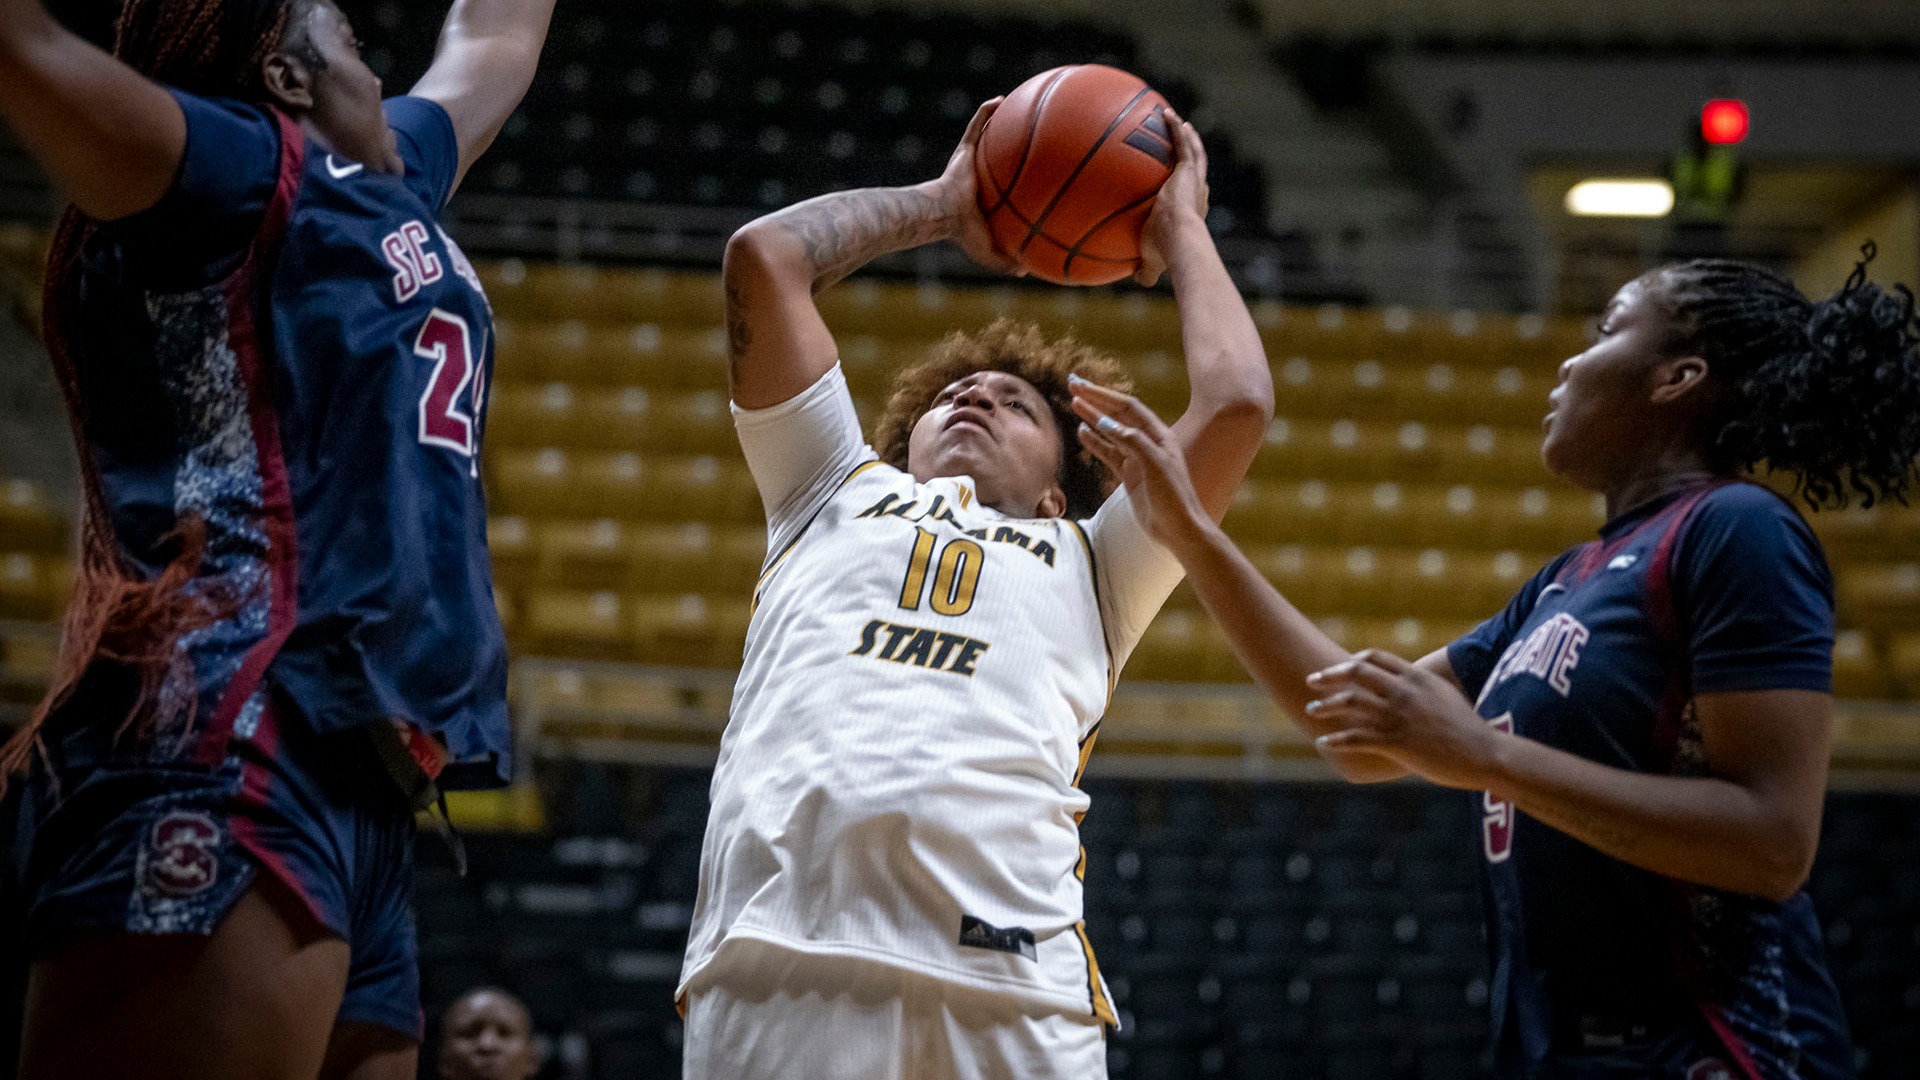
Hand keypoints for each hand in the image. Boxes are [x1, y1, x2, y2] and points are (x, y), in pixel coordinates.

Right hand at [929, 97, 1023, 276]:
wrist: (941, 214)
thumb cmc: (962, 233)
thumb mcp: (990, 253)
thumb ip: (1007, 263)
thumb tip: (1028, 271)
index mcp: (987, 198)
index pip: (1005, 188)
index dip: (1018, 180)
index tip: (1038, 175)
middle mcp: (980, 176)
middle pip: (999, 158)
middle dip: (1014, 146)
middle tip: (1037, 137)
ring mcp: (970, 162)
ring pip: (988, 136)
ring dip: (999, 122)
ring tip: (1021, 107)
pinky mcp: (963, 151)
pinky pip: (976, 126)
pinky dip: (985, 112)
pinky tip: (1000, 99)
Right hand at [1068, 377, 1212, 553]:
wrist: (1178, 529)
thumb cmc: (1173, 496)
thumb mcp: (1155, 464)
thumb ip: (1132, 441)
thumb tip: (1105, 422)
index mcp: (1158, 435)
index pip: (1127, 407)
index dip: (1104, 395)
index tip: (1082, 387)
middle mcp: (1148, 442)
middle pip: (1118, 415)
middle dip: (1096, 400)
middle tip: (1073, 386)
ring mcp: (1138, 459)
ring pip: (1111, 432)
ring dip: (1093, 418)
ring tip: (1074, 404)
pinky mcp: (1130, 476)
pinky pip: (1108, 453)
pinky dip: (1095, 442)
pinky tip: (1082, 432)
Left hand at [1134, 109, 1208, 287]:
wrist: (1178, 241)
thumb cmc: (1166, 254)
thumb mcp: (1152, 262)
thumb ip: (1146, 270)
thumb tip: (1137, 281)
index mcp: (1193, 211)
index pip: (1195, 194)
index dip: (1192, 185)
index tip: (1184, 178)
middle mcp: (1198, 193)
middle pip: (1198, 168)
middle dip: (1192, 153)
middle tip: (1185, 141)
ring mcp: (1195, 180)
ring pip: (1193, 151)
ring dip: (1186, 136)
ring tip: (1177, 121)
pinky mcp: (1188, 170)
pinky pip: (1181, 143)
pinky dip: (1175, 128)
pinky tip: (1166, 114)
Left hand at [1306, 650, 1504, 790]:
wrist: (1486, 754)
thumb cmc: (1469, 729)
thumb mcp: (1445, 698)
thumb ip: (1423, 689)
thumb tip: (1411, 686)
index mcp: (1416, 677)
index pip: (1375, 657)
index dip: (1353, 661)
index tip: (1340, 668)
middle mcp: (1404, 692)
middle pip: (1356, 672)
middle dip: (1329, 675)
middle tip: (1311, 680)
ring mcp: (1399, 716)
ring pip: (1351, 702)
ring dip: (1326, 705)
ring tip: (1310, 710)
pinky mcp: (1396, 742)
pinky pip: (1356, 737)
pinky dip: (1336, 739)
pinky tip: (1323, 743)